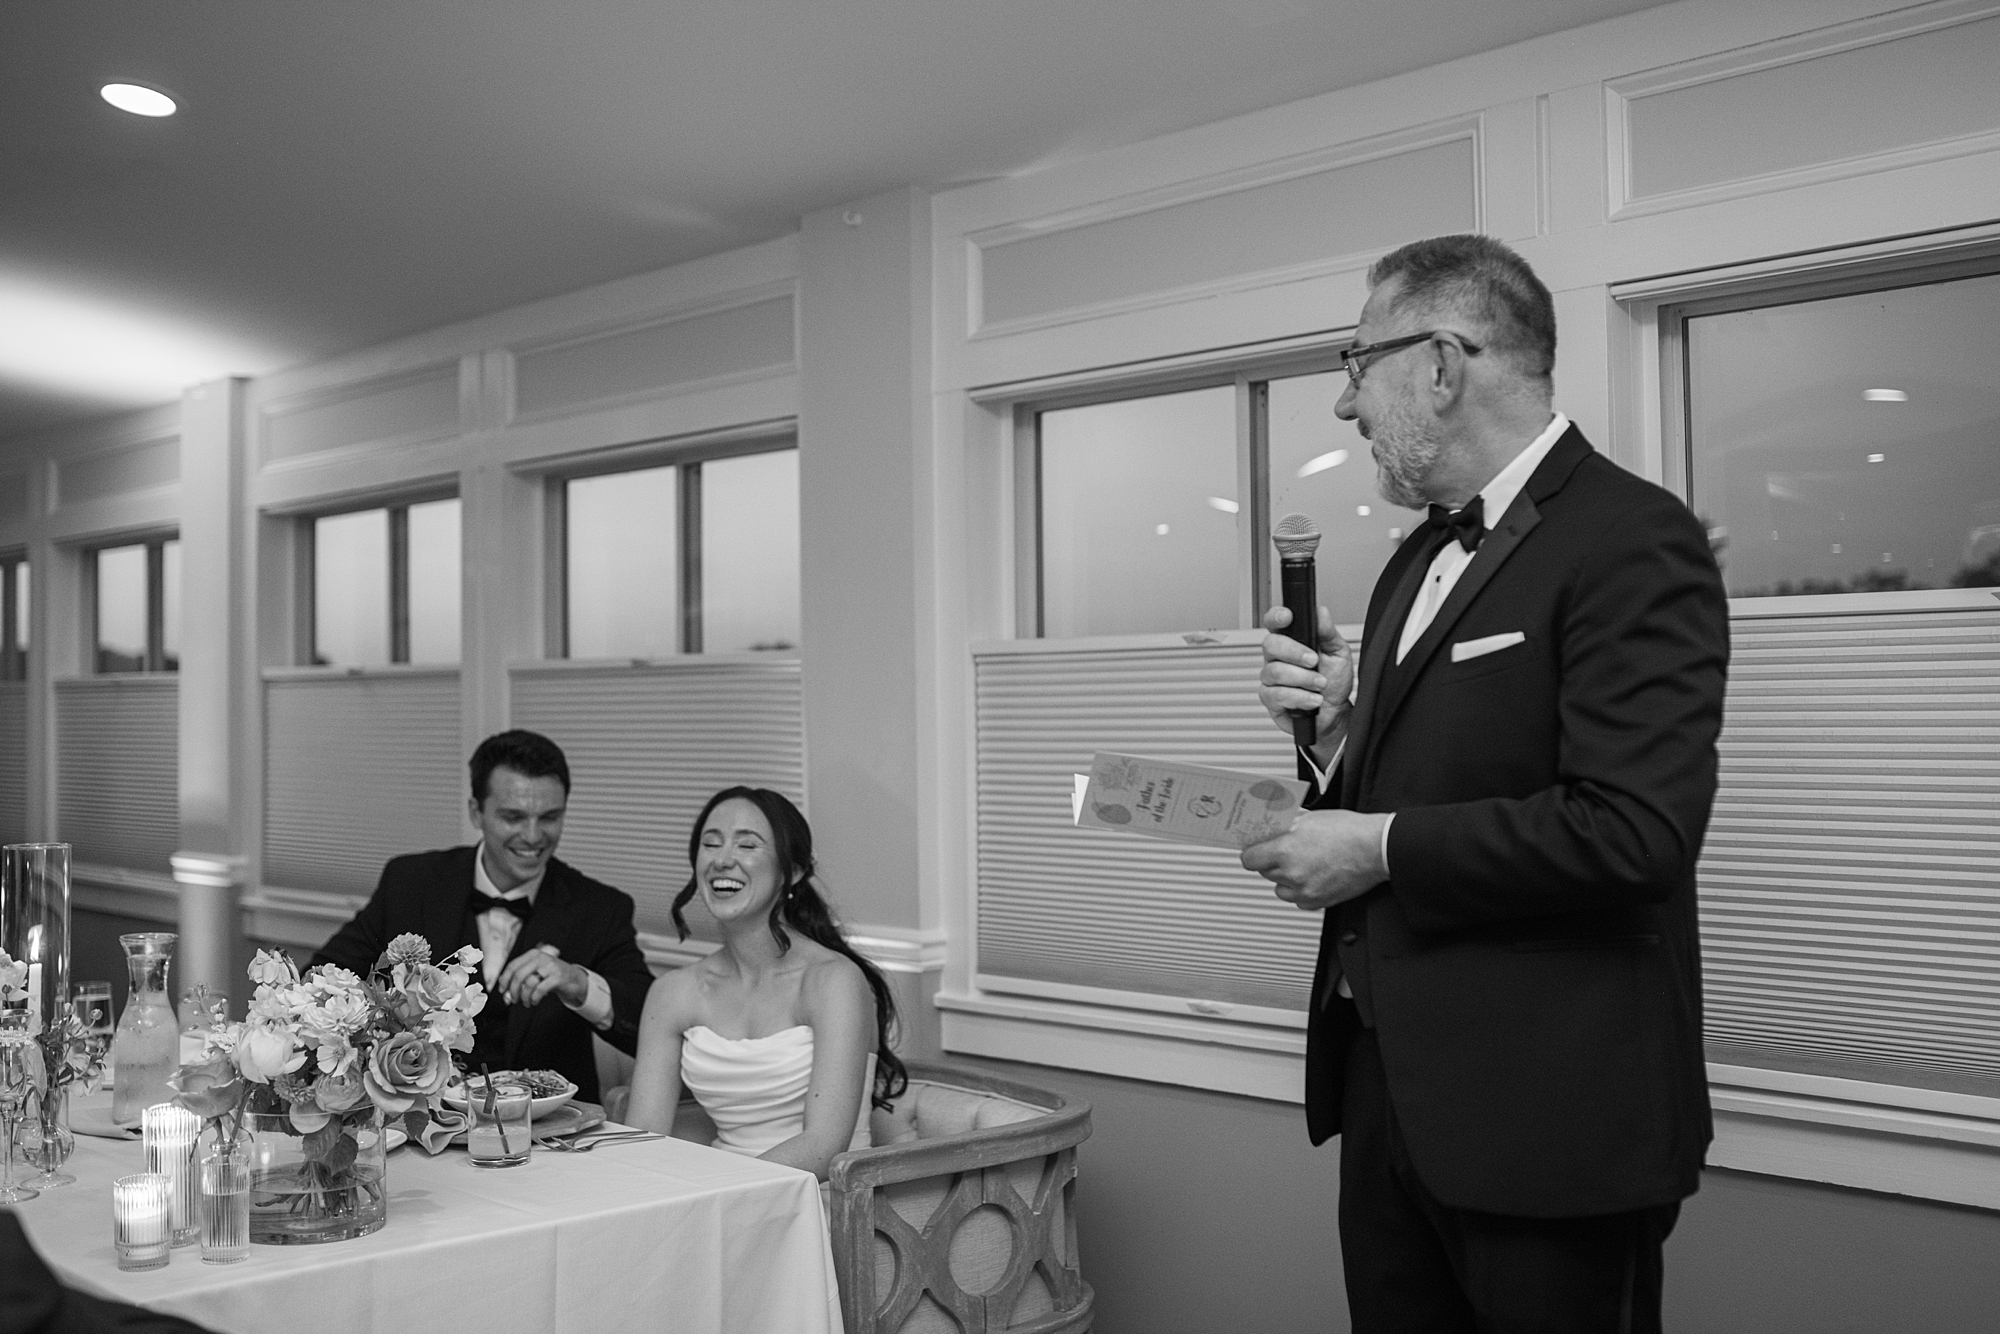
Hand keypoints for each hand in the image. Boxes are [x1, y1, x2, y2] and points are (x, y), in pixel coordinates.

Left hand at [497, 945, 585, 1008]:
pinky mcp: (558, 977)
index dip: (504, 980)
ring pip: (528, 984)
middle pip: (518, 975)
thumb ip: (520, 979)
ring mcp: (551, 967)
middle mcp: (541, 958)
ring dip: (524, 997)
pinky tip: (535, 1001)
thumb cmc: (551, 976)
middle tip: (513, 1000)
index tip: (502, 991)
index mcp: (533, 954)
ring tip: (526, 1002)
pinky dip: (534, 998)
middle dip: (513, 990)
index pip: (512, 966)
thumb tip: (504, 992)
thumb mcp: (535, 972)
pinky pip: (540, 990)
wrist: (574, 978)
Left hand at [1241, 809, 1391, 911]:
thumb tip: (1271, 830)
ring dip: (1285, 878)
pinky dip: (1301, 890)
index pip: (1249, 859)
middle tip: (1284, 851)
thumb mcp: (1309, 819)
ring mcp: (1305, 891)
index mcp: (1285, 851)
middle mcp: (1292, 875)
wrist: (1376, 848)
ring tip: (1301, 864)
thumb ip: (1286, 828)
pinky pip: (1298, 900)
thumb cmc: (1348, 831)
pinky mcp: (1319, 902)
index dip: (1252, 852)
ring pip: (1280, 888)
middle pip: (1265, 872)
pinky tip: (1313, 876)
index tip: (1255, 849)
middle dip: (1271, 862)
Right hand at [1259, 605, 1353, 762]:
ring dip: (1303, 679)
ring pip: (1275, 672)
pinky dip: (1299, 697)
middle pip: (1270, 645)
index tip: (1288, 617)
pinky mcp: (1270, 699)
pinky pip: (1277, 694)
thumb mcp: (1338, 653)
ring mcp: (1271, 679)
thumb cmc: (1334, 682)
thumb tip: (1321, 612)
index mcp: (1291, 641)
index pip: (1274, 622)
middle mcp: (1277, 658)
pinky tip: (1312, 699)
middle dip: (1294, 652)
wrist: (1335, 713)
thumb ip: (1328, 632)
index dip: (1276, 617)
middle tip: (1313, 661)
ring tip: (1320, 684)